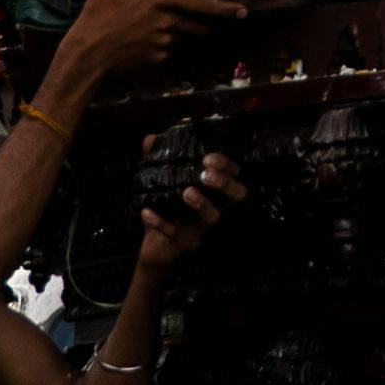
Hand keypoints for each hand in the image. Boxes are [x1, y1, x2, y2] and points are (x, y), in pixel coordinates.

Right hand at [47, 0, 228, 103]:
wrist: (88, 52)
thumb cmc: (100, 13)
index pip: (199, 2)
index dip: (223, 7)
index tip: (242, 11)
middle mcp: (167, 22)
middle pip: (193, 23)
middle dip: (203, 24)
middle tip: (211, 25)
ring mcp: (162, 43)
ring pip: (176, 35)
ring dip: (172, 32)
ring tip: (147, 29)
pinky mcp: (155, 59)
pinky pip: (164, 49)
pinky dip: (158, 45)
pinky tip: (138, 41)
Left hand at [136, 147, 247, 274]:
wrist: (154, 246)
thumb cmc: (165, 207)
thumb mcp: (160, 182)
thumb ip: (156, 160)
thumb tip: (151, 138)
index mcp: (214, 190)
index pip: (233, 173)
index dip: (226, 165)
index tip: (207, 157)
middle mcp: (216, 207)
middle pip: (237, 195)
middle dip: (224, 183)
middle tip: (204, 174)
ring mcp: (204, 228)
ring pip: (212, 217)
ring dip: (201, 204)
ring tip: (186, 192)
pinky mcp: (188, 244)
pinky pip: (178, 235)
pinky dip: (162, 223)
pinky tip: (147, 212)